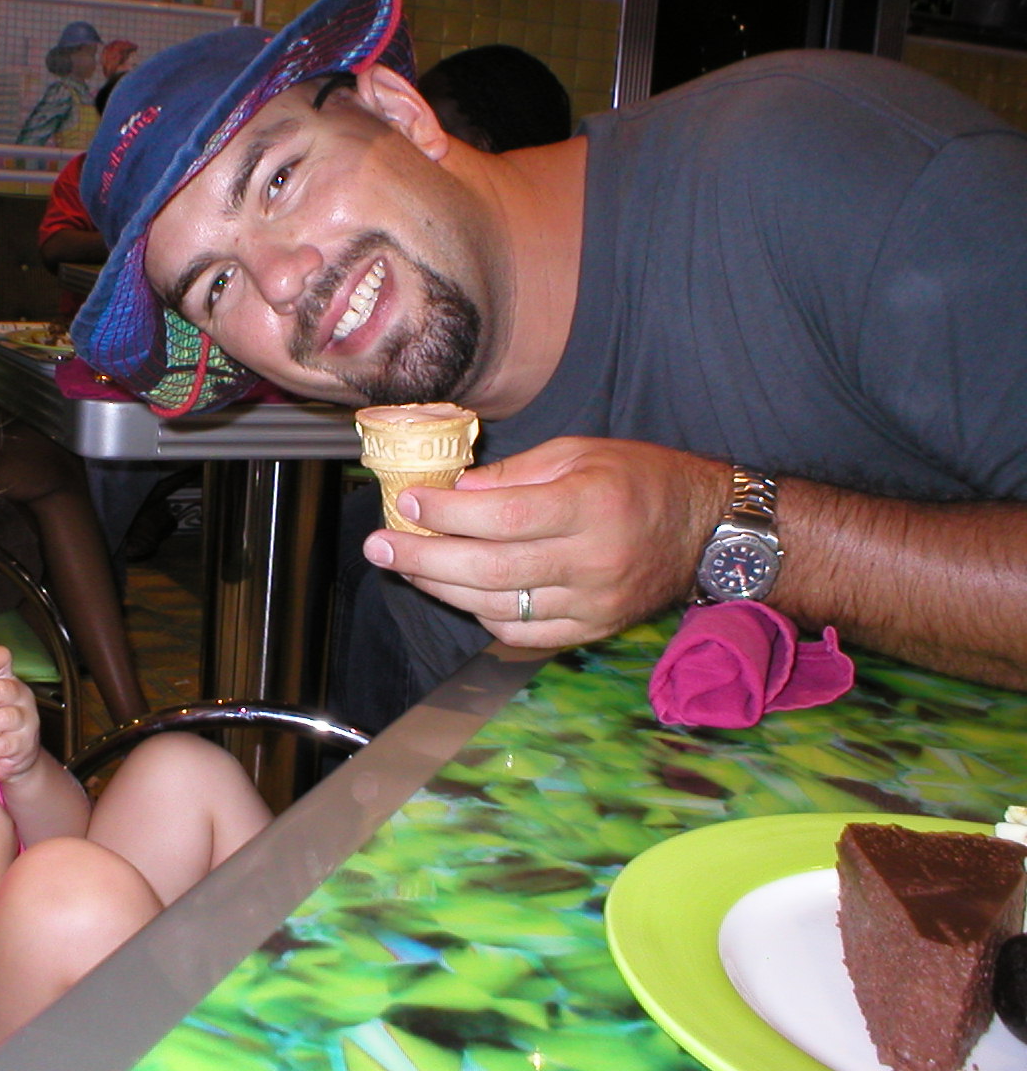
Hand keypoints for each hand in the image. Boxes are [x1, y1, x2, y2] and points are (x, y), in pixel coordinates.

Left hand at [362, 437, 729, 647]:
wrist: (708, 532)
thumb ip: (513, 474)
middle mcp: (592, 559)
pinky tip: (454, 592)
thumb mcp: (580, 453)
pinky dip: (479, 614)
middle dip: (423, 558)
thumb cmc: (640, 480)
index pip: (503, 515)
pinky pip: (521, 633)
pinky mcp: (591, 629)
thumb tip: (452, 489)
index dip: (447, 513)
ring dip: (441, 588)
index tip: (407, 502)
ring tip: (405, 566)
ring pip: (498, 606)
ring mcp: (592, 603)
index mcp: (590, 504)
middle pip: (490, 569)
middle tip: (379, 545)